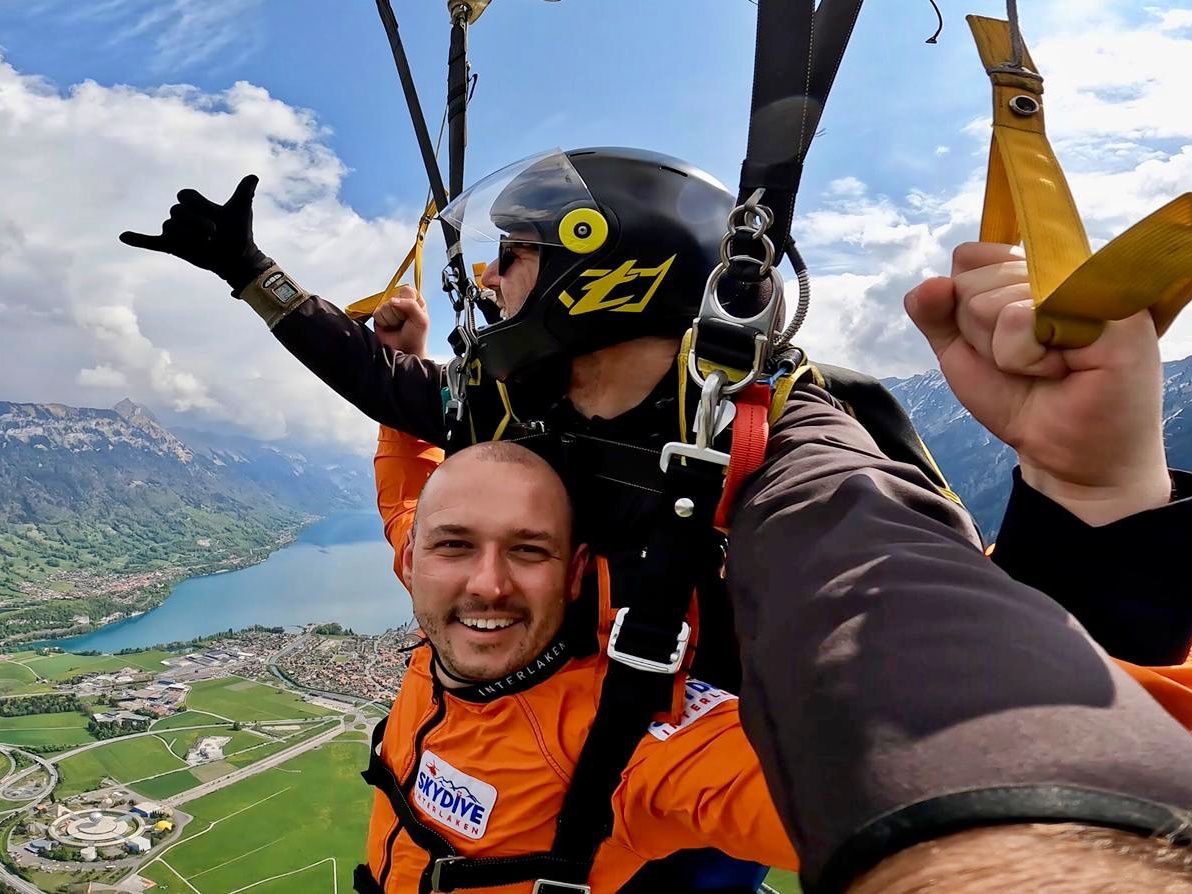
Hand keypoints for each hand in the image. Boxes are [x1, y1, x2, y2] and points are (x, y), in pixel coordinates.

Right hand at [120, 174, 272, 292]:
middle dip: (196, 224)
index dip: (198, 206)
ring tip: (205, 245)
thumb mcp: (241, 211)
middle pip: (177, 213)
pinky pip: (150, 242)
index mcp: (195, 203)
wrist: (237, 258)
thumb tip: (254, 177)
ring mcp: (176, 231)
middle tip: (213, 235)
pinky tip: (123, 236)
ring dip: (188, 238)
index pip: (185, 195)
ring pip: (170, 228)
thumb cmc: (238, 232)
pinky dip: (138, 239)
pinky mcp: (172, 246)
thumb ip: (244, 193)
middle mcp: (182, 215)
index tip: (216, 218)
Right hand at [372, 285, 429, 357]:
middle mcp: (401, 301)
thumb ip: (411, 305)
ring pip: (384, 306)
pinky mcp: (379, 315)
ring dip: (391, 319)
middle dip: (399, 313)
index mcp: (414, 299)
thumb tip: (392, 300)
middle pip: (393, 297)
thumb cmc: (416, 336)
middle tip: (404, 322)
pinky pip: (377, 313)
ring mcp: (389, 307)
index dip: (407, 301)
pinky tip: (389, 327)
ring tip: (397, 325)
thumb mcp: (421, 320)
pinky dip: (383, 322)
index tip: (411, 313)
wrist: (405, 350)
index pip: (406, 290)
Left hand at [905, 242, 1169, 525]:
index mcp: (1031, 268)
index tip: (1001, 340)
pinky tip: (1061, 368)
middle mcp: (1063, 267)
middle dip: (984, 338)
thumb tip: (927, 284)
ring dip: (1006, 353)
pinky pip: (1020, 320)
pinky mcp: (1107, 311)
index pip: (968, 258)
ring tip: (1047, 366)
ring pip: (990, 303)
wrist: (1062, 452)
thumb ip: (936, 314)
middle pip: (972, 284)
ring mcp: (1089, 284)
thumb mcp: (963, 354)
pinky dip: (1024, 358)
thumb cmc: (1021, 399)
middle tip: (1028, 361)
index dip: (966, 310)